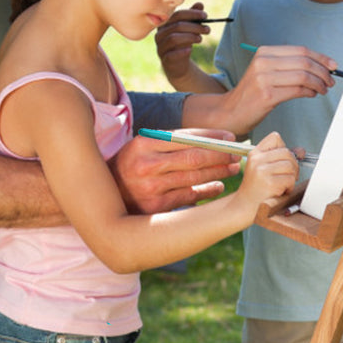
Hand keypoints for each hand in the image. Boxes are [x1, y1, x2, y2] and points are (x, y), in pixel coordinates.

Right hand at [109, 132, 240, 213]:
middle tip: (237, 153)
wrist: (105, 196)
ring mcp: (151, 187)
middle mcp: (146, 164)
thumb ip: (169, 144)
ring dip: (218, 172)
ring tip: (232, 169)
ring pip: (194, 178)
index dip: (211, 136)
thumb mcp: (142, 149)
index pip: (185, 136)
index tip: (230, 137)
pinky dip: (207, 191)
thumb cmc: (130, 167)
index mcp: (143, 144)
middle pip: (194, 157)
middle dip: (220, 155)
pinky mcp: (156, 206)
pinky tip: (218, 187)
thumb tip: (208, 141)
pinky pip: (189, 197)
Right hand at [154, 3, 214, 92]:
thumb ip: (193, 17)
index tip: (205, 15)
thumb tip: (200, 4)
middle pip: (177, 26)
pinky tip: (190, 50)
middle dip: (194, 26)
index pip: (177, 14)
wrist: (178, 64)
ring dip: (190, 37)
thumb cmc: (183, 43)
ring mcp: (161, 47)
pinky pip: (171, 54)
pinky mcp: (164, 59)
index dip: (192, 14)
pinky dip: (181, 51)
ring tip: (200, 39)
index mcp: (165, 24)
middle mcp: (160, 34)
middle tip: (207, 29)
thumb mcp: (189, 29)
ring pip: (174, 39)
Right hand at [238, 43, 336, 113]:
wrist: (231, 112)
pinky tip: (312, 94)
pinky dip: (309, 92)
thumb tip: (322, 65)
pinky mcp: (267, 96)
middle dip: (323, 72)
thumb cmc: (253, 93)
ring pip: (303, 76)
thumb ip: (289, 65)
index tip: (333, 66)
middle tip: (331, 81)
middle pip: (304, 62)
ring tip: (323, 89)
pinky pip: (297, 91)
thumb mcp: (266, 72)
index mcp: (264, 52)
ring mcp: (263, 79)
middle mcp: (263, 62)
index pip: (300, 50)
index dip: (321, 58)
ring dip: (319, 84)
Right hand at [238, 131, 298, 207]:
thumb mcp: (264, 168)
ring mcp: (262, 171)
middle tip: (285, 176)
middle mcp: (257, 160)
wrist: (244, 207)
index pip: (276, 138)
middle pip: (287, 153)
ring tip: (281, 185)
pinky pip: (290, 180)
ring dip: (291, 178)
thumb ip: (282, 157)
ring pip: (290, 166)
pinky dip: (289, 187)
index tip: (279, 161)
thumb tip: (301, 151)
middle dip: (291, 166)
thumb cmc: (256, 188)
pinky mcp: (269, 183)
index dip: (282, 149)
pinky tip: (279, 191)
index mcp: (254, 153)